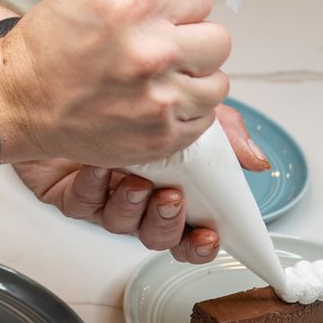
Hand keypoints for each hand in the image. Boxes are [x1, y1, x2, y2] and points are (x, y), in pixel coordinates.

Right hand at [0, 0, 231, 166]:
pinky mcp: (161, 136)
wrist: (17, 99)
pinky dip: (185, 112)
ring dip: (194, 79)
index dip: (180, 5)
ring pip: (217, 83)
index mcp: (134, 5)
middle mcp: (152, 51)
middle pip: (218, 40)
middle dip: (192, 41)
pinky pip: (204, 119)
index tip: (162, 16)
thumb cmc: (46, 44)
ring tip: (162, 78)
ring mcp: (160, 99)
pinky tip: (156, 103)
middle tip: (164, 48)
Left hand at [14, 104, 269, 261]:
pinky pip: (81, 203)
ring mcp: (102, 198)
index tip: (210, 236)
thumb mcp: (184, 105)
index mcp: (168, 187)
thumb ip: (224, 134)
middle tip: (171, 198)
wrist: (65, 78)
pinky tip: (99, 166)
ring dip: (132, 206)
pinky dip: (93, 186)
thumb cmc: (125, 97)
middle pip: (157, 235)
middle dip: (168, 224)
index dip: (200, 244)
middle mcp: (136, 199)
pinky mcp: (66, 191)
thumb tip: (257, 162)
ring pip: (119, 224)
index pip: (189, 232)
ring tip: (137, 181)